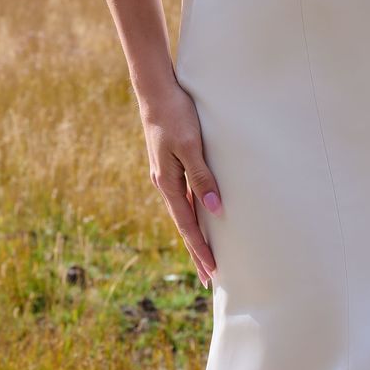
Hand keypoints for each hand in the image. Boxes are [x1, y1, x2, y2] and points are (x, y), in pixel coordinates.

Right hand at [140, 81, 220, 283]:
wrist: (155, 91)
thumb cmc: (175, 115)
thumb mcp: (191, 146)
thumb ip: (202, 177)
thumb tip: (214, 209)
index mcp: (167, 183)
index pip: (186, 225)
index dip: (200, 248)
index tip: (212, 271)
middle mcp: (164, 183)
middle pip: (183, 225)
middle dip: (196, 251)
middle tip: (209, 278)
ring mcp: (166, 175)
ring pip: (183, 212)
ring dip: (194, 235)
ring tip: (205, 255)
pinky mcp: (171, 164)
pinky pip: (183, 197)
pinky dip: (192, 214)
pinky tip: (199, 217)